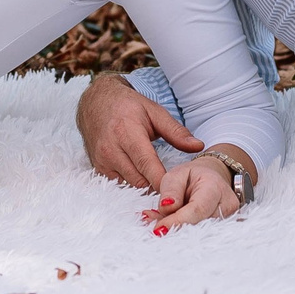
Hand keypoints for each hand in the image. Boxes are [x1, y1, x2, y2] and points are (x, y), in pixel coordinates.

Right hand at [77, 73, 201, 192]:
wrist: (95, 102)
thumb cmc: (128, 106)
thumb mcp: (155, 112)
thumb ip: (176, 132)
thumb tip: (199, 146)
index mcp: (127, 133)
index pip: (147, 165)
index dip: (162, 180)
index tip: (178, 190)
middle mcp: (111, 149)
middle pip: (139, 180)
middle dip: (156, 185)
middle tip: (173, 186)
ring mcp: (101, 160)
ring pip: (128, 185)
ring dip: (144, 186)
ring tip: (157, 181)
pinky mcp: (97, 168)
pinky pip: (118, 184)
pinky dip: (131, 184)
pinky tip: (141, 177)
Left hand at [140, 155, 241, 233]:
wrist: (211, 180)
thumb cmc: (192, 177)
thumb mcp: (177, 174)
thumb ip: (171, 190)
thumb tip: (166, 208)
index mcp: (214, 187)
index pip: (197, 210)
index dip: (177, 221)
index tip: (158, 229)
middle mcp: (227, 205)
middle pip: (199, 225)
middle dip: (174, 228)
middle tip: (153, 227)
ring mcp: (229, 219)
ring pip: (201, 234)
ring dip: (178, 232)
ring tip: (161, 224)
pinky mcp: (225, 229)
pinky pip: (203, 236)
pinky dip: (185, 234)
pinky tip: (171, 229)